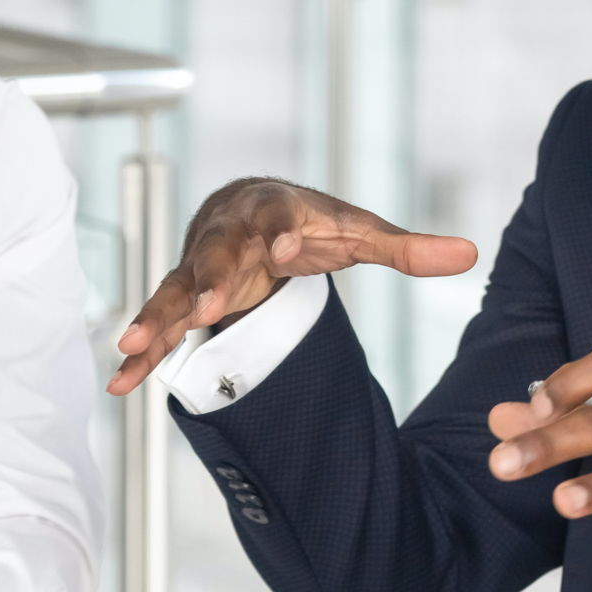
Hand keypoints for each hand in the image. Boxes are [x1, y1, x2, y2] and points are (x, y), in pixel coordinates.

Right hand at [106, 178, 475, 394]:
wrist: (249, 208)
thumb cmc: (307, 222)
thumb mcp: (357, 231)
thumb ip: (406, 248)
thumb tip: (471, 254)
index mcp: (274, 212)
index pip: (279, 220)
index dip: (280, 233)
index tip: (283, 250)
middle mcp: (229, 235)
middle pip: (216, 254)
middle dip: (211, 278)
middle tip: (210, 305)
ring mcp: (200, 268)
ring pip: (176, 291)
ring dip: (156, 317)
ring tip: (134, 345)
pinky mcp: (185, 299)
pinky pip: (160, 326)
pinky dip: (142, 354)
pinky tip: (121, 382)